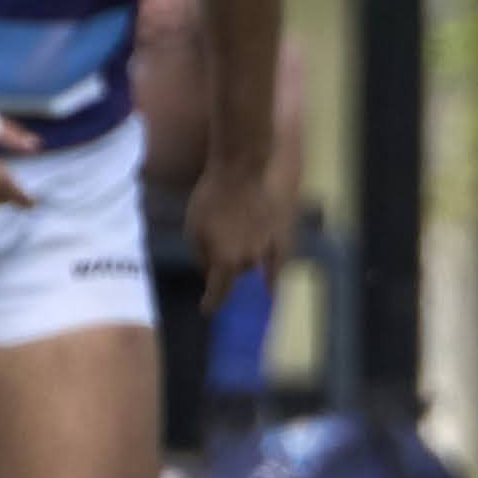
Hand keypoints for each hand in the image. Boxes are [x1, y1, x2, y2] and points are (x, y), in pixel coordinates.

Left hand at [184, 153, 290, 304]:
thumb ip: (200, 253)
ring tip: (247, 276)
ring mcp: (270, 247)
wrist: (246, 168)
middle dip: (227, 272)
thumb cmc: (213, 195)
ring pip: (258, 266)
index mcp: (225, 260)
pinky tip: (275, 282)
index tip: (207, 310)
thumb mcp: (193, 226)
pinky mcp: (284, 232)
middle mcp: (250, 260)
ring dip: (249, 268)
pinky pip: (280, 258)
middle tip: (219, 266)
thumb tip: (207, 269)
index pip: (218, 291)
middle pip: (236, 273)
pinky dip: (276, 272)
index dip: (212, 303)